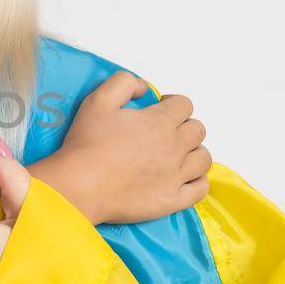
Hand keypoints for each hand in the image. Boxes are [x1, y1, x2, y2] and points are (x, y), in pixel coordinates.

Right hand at [44, 71, 211, 224]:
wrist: (81, 185)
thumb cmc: (87, 143)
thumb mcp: (98, 100)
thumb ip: (123, 83)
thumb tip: (144, 87)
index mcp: (159, 121)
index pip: (184, 105)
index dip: (173, 103)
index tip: (161, 108)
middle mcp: (174, 147)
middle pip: (197, 130)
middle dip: (184, 126)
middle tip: (165, 132)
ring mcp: (176, 175)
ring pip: (203, 158)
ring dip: (194, 152)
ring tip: (178, 154)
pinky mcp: (172, 200)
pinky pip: (200, 190)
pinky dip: (199, 181)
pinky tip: (187, 178)